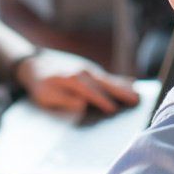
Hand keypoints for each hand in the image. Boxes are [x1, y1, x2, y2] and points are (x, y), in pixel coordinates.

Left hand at [17, 49, 140, 115]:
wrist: (35, 63)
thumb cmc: (41, 84)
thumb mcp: (45, 95)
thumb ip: (63, 99)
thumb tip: (82, 104)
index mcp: (72, 79)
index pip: (90, 92)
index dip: (101, 101)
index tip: (113, 110)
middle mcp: (83, 72)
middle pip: (105, 83)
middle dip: (120, 92)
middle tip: (136, 100)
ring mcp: (89, 69)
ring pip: (109, 79)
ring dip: (124, 87)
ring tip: (138, 94)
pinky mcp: (91, 70)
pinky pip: (107, 76)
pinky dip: (120, 79)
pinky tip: (132, 83)